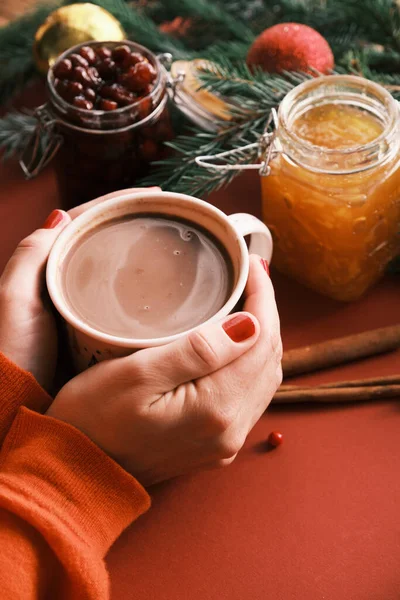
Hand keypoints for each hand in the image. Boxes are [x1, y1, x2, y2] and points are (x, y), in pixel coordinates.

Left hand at [0, 187, 159, 390]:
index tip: (156, 196)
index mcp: (46, 267)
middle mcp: (67, 282)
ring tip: (176, 250)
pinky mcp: (96, 331)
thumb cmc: (12, 352)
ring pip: (118, 272)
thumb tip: (59, 214)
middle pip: (107, 243)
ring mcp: (84, 306)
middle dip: (138, 226)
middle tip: (173, 221)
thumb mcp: (14, 299)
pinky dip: (144, 292)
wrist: (15, 404)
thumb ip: (30, 256)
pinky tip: (166, 293)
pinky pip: (124, 302)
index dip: (120, 203)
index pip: (87, 221)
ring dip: (144, 258)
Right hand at [47, 256, 281, 485]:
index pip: (261, 340)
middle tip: (250, 276)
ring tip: (247, 301)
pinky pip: (249, 395)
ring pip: (263, 377)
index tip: (252, 264)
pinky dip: (249, 362)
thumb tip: (251, 324)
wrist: (76, 472)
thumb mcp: (137, 375)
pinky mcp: (215, 442)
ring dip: (261, 337)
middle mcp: (230, 429)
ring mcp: (225, 440)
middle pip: (268, 358)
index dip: (263, 297)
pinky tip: (235, 342)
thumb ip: (199, 351)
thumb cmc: (93, 420)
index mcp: (216, 409)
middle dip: (266, 312)